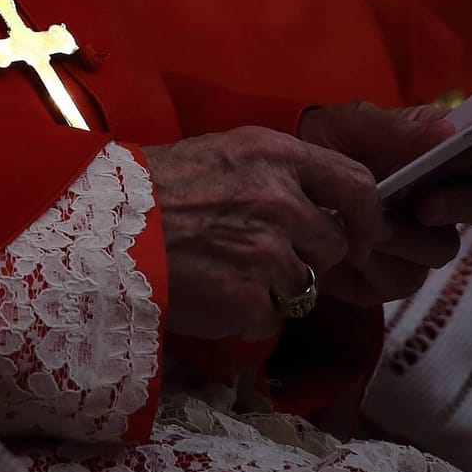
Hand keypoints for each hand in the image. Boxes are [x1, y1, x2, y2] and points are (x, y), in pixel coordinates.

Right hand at [140, 126, 384, 341]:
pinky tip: (211, 292)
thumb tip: (321, 203)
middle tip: (268, 255)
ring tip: (226, 270)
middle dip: (311, 255)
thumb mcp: (223, 155)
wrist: (104, 230)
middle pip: (335, 242)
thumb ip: (278, 173)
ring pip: (305, 283)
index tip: (360, 233)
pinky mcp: (251, 299)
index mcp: (276, 155)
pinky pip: (272, 316)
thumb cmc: (155, 188)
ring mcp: (269, 252)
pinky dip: (247, 312)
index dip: (367, 216)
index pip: (358, 185)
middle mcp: (281, 200)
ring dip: (276, 286)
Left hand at [301, 104, 471, 305]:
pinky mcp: (391, 277)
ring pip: (438, 250)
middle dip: (453, 211)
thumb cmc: (322, 145)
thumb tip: (450, 130)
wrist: (277, 186)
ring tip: (365, 223)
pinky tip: (350, 247)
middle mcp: (438, 204)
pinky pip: (402, 278)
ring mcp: (417, 244)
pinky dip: (377, 263)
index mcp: (438, 163)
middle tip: (421, 207)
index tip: (441, 183)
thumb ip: (394, 128)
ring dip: (403, 236)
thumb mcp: (349, 126)